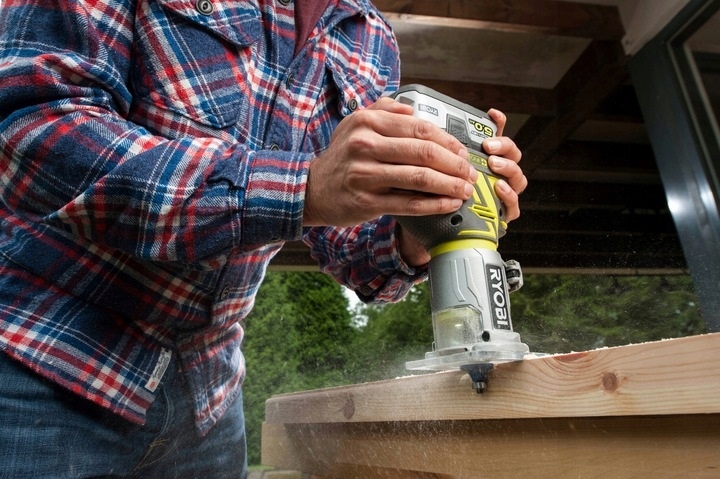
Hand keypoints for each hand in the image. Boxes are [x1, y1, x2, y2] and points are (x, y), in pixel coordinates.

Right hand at [303, 97, 477, 226]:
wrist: (313, 189)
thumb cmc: (342, 157)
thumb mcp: (355, 124)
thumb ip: (385, 109)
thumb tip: (413, 108)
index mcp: (367, 122)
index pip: (420, 128)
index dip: (449, 141)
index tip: (464, 152)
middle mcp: (365, 145)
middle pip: (424, 153)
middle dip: (455, 164)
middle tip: (470, 173)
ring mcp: (365, 175)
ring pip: (420, 179)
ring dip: (450, 185)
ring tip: (466, 189)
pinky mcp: (367, 202)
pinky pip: (409, 204)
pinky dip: (434, 204)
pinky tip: (449, 204)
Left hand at [396, 108, 526, 266]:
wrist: (422, 227)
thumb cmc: (424, 191)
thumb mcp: (420, 165)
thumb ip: (418, 141)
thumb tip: (408, 109)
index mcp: (478, 158)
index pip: (496, 135)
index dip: (498, 123)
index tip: (492, 114)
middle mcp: (492, 175)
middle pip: (513, 154)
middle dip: (505, 146)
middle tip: (488, 146)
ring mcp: (498, 194)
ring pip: (518, 178)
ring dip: (509, 169)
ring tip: (494, 165)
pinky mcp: (498, 216)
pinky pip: (513, 207)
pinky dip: (508, 196)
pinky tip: (498, 188)